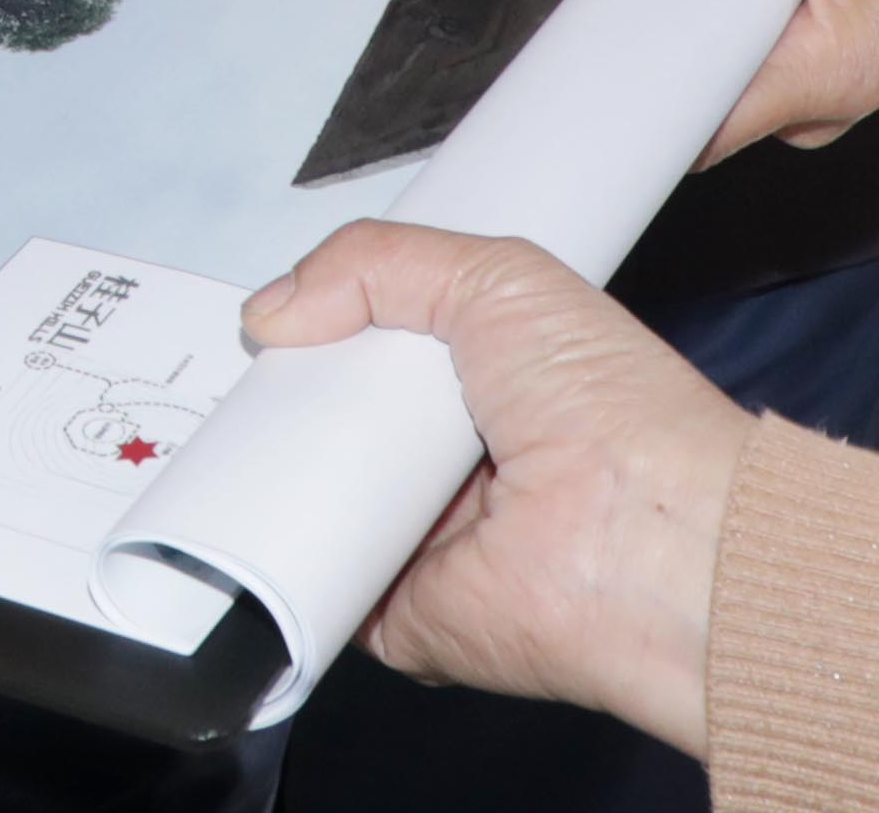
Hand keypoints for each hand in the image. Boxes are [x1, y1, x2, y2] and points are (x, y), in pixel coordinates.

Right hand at [239, 221, 743, 752]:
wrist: (653, 541)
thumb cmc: (612, 409)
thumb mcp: (497, 277)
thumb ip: (376, 263)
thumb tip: (273, 312)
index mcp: (488, 384)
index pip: (379, 355)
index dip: (324, 332)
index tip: (273, 318)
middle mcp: (455, 466)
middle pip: (332, 426)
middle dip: (282, 399)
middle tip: (237, 373)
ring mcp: (424, 543)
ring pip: (311, 502)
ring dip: (270, 474)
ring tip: (225, 432)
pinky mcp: (399, 615)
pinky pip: (312, 585)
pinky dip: (274, 559)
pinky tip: (238, 518)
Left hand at [604, 0, 878, 159]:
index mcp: (822, 79)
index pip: (688, 123)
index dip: (616, 97)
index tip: (559, 59)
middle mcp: (811, 99)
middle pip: (685, 79)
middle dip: (641, 19)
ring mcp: (810, 80)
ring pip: (708, 49)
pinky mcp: (811, 49)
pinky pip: (735, 29)